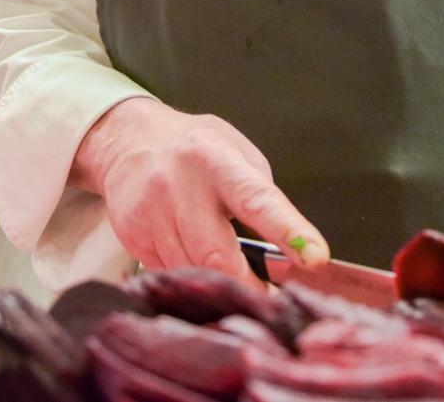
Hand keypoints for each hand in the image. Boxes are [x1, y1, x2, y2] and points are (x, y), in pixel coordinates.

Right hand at [71, 97, 328, 282]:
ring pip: (192, 273)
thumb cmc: (196, 150)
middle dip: (248, 288)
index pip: (257, 199)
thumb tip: (280, 264)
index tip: (315, 258)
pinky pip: (169, 274)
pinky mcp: (132, 234)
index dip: (288, 230)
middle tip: (269, 303)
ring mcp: (151, 210)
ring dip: (217, 285)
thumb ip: (261, 200)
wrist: (128, 140)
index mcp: (217, 159)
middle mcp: (180, 184)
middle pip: (216, 255)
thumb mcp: (236, 156)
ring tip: (230, 276)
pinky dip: (190, 278)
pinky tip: (192, 258)